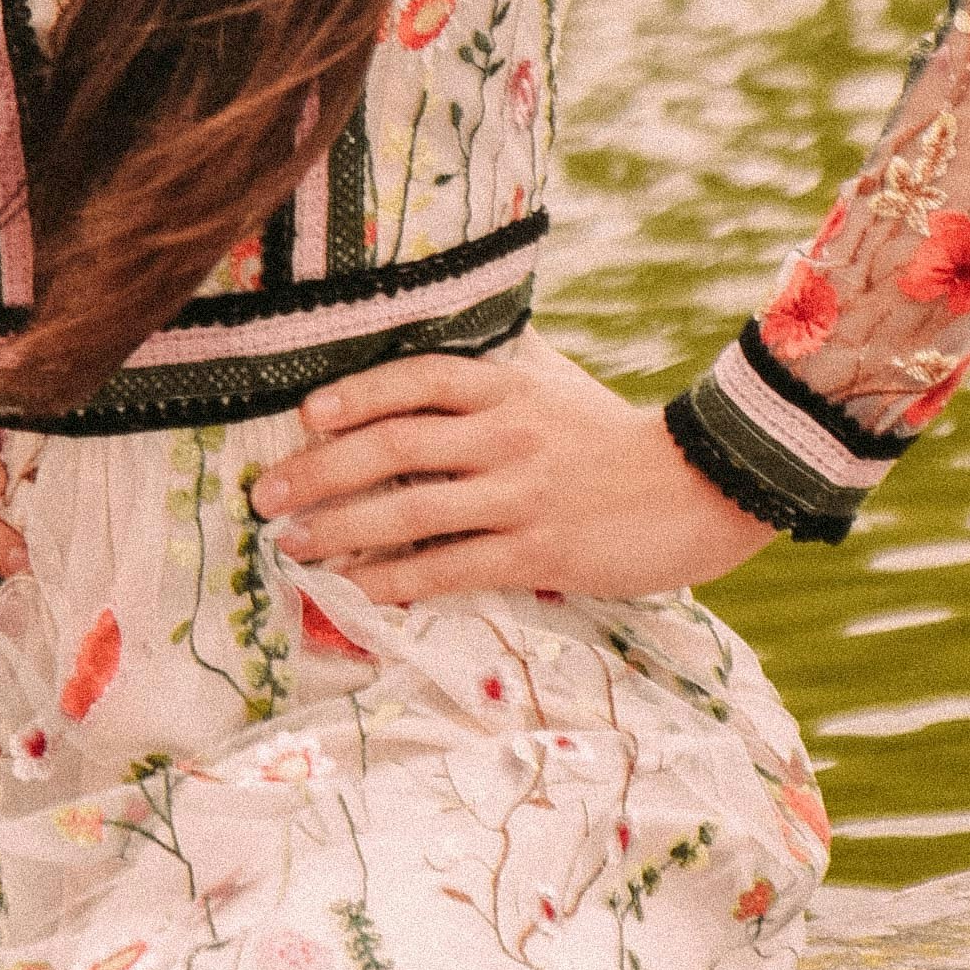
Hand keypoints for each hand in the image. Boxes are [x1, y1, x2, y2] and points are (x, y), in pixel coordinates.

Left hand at [249, 335, 763, 605]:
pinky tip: (357, 590)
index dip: (356, 395)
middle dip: (320, 471)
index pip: (415, 379)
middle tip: (267, 494)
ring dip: (341, 529)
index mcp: (508, 388)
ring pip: (410, 510)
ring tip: (293, 545)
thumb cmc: (615, 439)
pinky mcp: (538, 552)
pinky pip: (448, 567)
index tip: (306, 415)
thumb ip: (492, 385)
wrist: (702, 485)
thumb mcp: (554, 390)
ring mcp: (521, 495)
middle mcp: (507, 434)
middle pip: (394, 445)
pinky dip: (394, 579)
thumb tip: (419, 385)